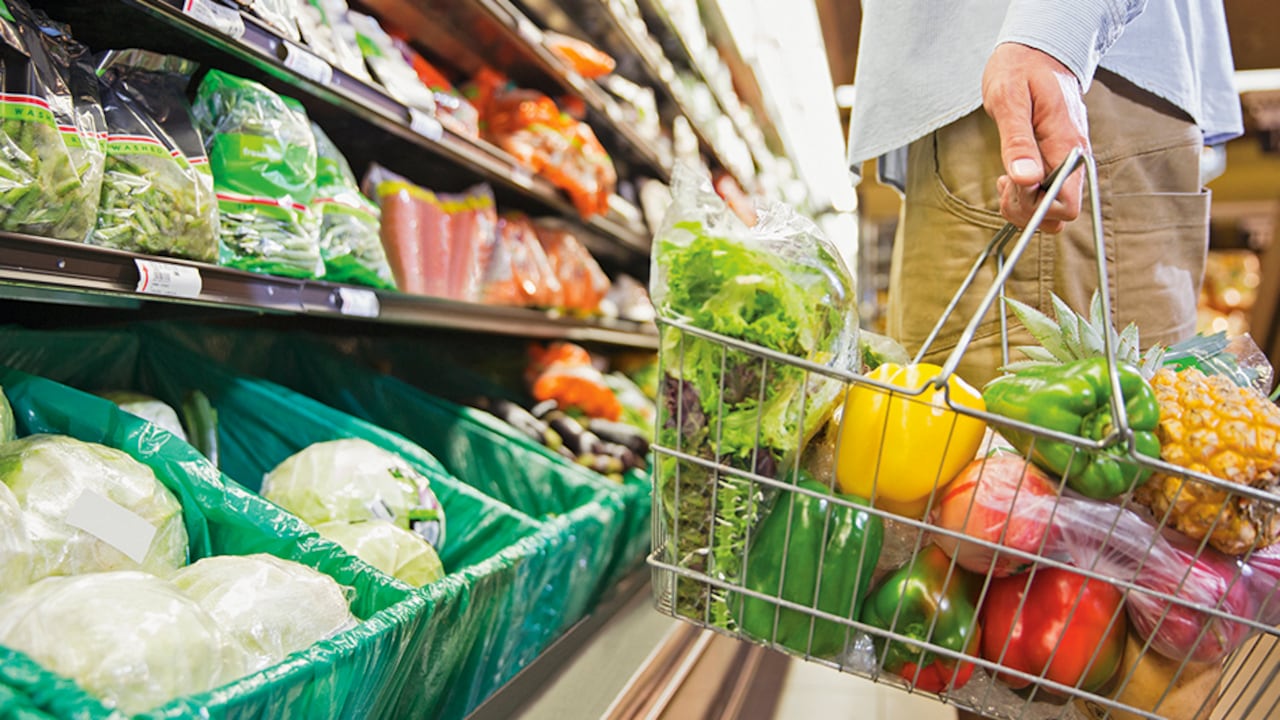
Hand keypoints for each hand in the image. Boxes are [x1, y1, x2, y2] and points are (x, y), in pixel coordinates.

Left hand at [981, 43, 1089, 232]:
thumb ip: (1017, 141)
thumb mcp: (1010, 100)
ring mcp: (1067, 162)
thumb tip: (1026, 179)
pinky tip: (1012, 176)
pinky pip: (1047, 194)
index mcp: (1067, 145)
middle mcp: (1074, 158)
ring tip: (1006, 179)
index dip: (1035, 205)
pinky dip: (1025, 196)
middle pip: (1061, 215)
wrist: (1036, 51)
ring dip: (1024, 206)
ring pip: (1053, 210)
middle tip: (1004, 181)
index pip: (1067, 204)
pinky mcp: (1058, 162)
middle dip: (1026, 210)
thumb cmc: (1021, 70)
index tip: (1011, 182)